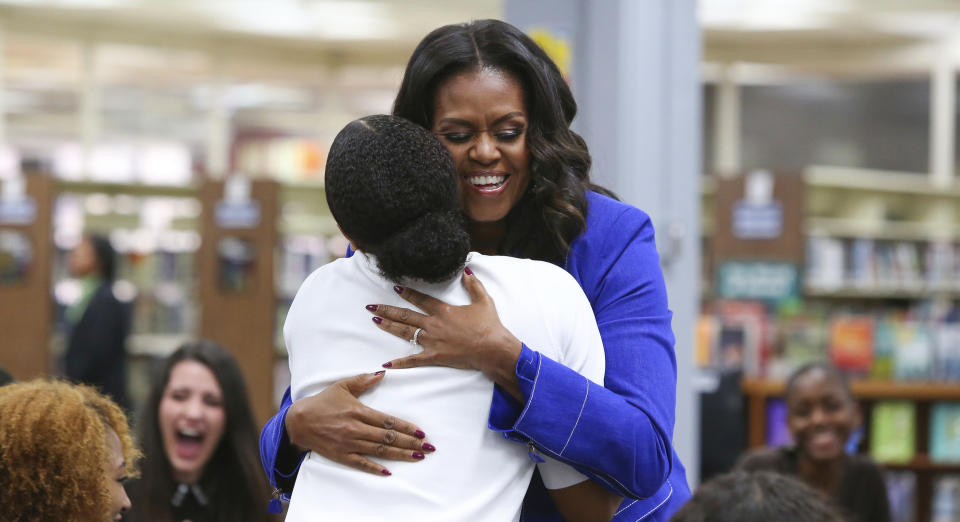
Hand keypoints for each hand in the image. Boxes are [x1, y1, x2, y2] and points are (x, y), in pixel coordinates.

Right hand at [285, 372, 435, 476]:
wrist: (298, 421)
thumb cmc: (322, 402)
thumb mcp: (342, 386)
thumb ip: (363, 380)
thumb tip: (382, 373)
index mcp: (359, 411)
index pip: (388, 421)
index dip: (406, 428)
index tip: (421, 432)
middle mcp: (356, 429)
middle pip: (388, 438)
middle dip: (410, 443)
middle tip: (427, 448)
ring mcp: (349, 443)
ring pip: (379, 451)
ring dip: (400, 455)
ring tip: (417, 457)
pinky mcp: (341, 455)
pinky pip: (361, 463)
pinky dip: (375, 468)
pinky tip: (389, 472)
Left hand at [365, 267, 523, 397]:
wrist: (492, 348)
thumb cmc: (489, 325)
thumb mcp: (483, 300)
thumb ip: (474, 285)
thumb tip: (466, 271)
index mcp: (443, 311)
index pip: (420, 299)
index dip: (407, 292)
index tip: (394, 287)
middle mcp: (433, 325)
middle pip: (405, 315)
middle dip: (387, 310)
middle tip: (371, 306)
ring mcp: (432, 342)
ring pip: (405, 333)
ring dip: (389, 327)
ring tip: (375, 321)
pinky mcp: (434, 357)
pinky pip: (413, 360)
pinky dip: (399, 363)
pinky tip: (386, 363)